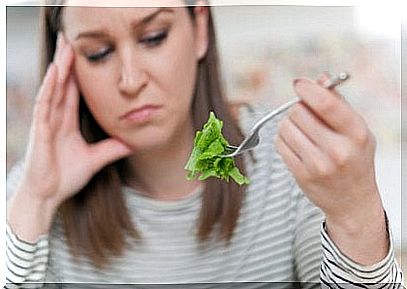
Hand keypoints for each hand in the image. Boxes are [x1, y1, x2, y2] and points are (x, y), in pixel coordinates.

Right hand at [17, 33, 131, 210]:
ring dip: (59, 67)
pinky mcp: (40, 130)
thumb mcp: (96, 159)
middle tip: (71, 39)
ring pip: (53, 88)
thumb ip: (112, 148)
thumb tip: (133, 142)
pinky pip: (44, 104)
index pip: (74, 92)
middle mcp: (56, 118)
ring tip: (65, 46)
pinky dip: (50, 87)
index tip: (86, 55)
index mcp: (67, 122)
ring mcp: (46, 122)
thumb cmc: (65, 177)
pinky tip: (55, 72)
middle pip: (63, 84)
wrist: (49, 195)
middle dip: (66, 62)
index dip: (79, 73)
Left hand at [274, 73, 383, 228]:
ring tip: (302, 132)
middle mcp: (337, 150)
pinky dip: (284, 139)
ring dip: (289, 124)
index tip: (300, 84)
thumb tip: (319, 78)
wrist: (352, 201)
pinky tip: (297, 144)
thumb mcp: (357, 130)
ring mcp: (317, 165)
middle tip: (305, 114)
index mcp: (356, 133)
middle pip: (298, 112)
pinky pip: (279, 144)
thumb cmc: (355, 160)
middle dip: (298, 108)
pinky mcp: (301, 175)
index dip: (308, 89)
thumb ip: (338, 103)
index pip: (326, 104)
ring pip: (285, 127)